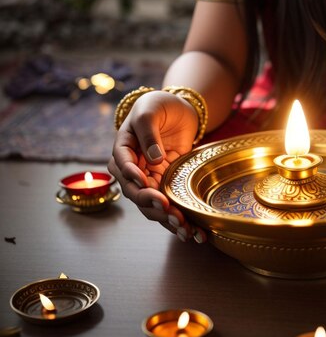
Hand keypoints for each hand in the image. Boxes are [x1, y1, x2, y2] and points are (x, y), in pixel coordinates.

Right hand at [108, 90, 207, 242]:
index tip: (145, 182)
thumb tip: (153, 158)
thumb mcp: (151, 111)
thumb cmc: (158, 105)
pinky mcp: (167, 184)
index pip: (122, 164)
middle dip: (150, 202)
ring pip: (152, 204)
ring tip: (183, 228)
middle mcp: (133, 168)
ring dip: (165, 218)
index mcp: (123, 148)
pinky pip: (169, 205)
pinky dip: (178, 219)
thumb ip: (149, 132)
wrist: (178, 109)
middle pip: (135, 191)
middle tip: (167, 208)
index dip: (131, 175)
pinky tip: (191, 232)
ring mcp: (150, 178)